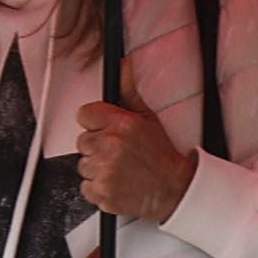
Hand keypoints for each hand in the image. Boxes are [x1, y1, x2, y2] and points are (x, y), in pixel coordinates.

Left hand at [75, 100, 191, 225]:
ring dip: (97, 169)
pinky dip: (99, 188)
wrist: (174, 190)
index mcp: (122, 124)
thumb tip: (124, 66)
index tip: (106, 131)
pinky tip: (116, 183)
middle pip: (82, 141)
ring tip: (120, 169)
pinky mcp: (101, 191)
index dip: (95, 124)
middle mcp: (111, 145)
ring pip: (83, 165)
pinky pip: (86, 187)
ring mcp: (105, 170)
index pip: (84, 114)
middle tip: (118, 154)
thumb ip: (129, 91)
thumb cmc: (161, 157)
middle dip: (97, 147)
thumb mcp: (148, 118)